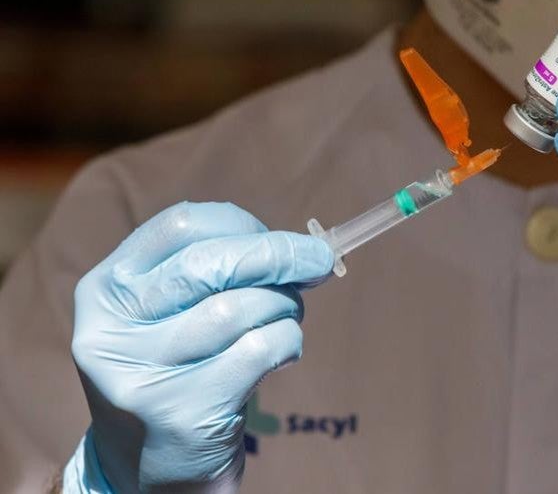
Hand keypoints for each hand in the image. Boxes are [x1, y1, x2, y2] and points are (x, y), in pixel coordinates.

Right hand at [63, 202, 334, 492]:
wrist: (145, 468)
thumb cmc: (176, 371)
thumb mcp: (168, 316)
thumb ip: (215, 273)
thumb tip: (298, 246)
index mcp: (105, 290)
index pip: (180, 226)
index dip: (240, 224)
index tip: (273, 238)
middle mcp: (112, 330)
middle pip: (212, 264)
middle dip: (279, 255)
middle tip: (317, 261)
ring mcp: (143, 374)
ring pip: (239, 308)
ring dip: (284, 305)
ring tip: (286, 317)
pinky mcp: (182, 411)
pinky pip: (258, 350)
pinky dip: (287, 342)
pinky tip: (284, 352)